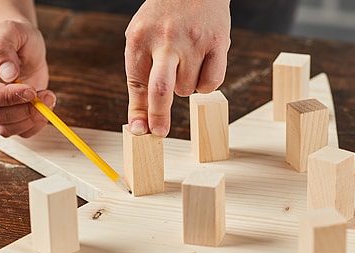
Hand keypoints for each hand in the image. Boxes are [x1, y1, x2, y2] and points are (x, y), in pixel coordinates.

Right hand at [0, 20, 54, 137]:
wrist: (21, 46)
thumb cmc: (14, 36)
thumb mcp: (10, 31)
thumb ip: (4, 48)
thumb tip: (8, 74)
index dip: (7, 97)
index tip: (31, 90)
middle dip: (25, 110)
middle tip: (47, 95)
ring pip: (7, 129)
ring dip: (33, 118)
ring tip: (48, 97)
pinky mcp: (8, 118)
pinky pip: (20, 132)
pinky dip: (36, 124)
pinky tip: (44, 107)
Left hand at [125, 0, 230, 136]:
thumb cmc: (164, 18)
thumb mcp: (141, 39)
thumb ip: (139, 77)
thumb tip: (140, 122)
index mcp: (140, 39)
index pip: (137, 84)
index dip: (139, 112)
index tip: (140, 131)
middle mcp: (165, 41)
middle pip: (160, 90)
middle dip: (158, 116)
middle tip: (159, 132)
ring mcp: (193, 42)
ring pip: (188, 90)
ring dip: (185, 88)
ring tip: (184, 64)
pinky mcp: (218, 43)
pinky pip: (211, 83)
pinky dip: (205, 84)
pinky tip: (201, 67)